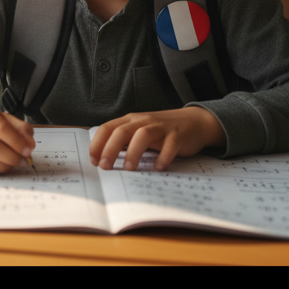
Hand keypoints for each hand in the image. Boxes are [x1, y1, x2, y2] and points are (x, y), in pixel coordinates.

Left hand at [88, 106, 224, 170]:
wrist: (195, 122)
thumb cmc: (161, 131)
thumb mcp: (139, 132)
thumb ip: (123, 141)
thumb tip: (102, 159)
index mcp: (130, 120)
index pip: (107, 128)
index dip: (98, 143)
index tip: (93, 161)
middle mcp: (143, 121)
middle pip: (121, 131)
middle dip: (110, 149)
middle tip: (105, 167)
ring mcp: (161, 127)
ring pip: (142, 135)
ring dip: (133, 152)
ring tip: (128, 168)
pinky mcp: (177, 135)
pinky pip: (169, 144)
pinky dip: (163, 157)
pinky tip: (158, 168)